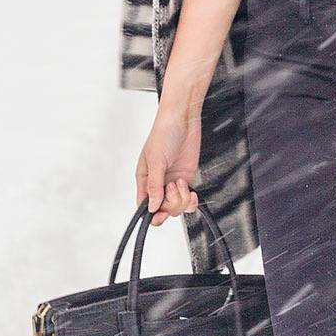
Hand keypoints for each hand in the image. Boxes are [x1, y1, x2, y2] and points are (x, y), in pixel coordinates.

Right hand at [136, 98, 202, 225]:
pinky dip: (191, 200)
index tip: (160, 215)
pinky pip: (188, 199)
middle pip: (162, 208)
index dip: (152, 214)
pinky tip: (191, 192)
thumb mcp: (156, 160)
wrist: (183, 120)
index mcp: (145, 179)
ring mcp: (173, 182)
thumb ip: (154, 185)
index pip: (144, 204)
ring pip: (176, 206)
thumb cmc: (164, 133)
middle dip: (170, 202)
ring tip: (181, 182)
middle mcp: (158, 183)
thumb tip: (151, 206)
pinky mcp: (187, 179)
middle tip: (173, 186)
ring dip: (181, 199)